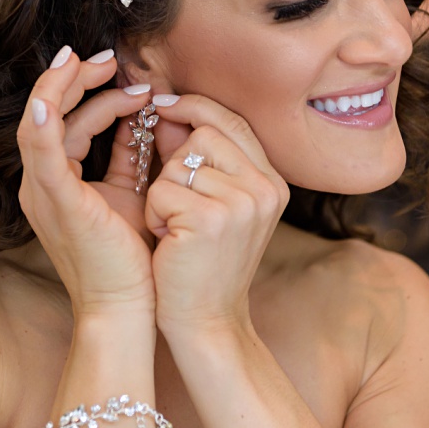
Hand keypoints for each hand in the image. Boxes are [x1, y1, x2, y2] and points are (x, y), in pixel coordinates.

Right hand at [16, 47, 155, 316]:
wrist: (129, 308)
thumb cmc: (133, 259)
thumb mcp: (133, 194)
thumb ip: (132, 157)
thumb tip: (144, 118)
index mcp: (58, 182)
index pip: (67, 122)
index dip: (95, 94)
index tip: (133, 80)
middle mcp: (43, 184)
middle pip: (47, 112)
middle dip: (77, 79)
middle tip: (112, 59)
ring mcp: (44, 191)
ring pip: (43, 121)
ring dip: (72, 88)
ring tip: (109, 68)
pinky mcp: (56, 199)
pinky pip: (41, 149)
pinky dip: (44, 120)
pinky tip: (51, 98)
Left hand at [143, 95, 288, 337]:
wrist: (207, 322)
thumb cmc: (203, 263)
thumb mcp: (215, 206)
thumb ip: (198, 159)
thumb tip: (165, 113)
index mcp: (272, 183)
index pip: (233, 122)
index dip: (196, 108)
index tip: (164, 105)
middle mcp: (265, 189)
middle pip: (204, 136)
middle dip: (176, 165)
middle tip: (181, 208)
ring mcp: (242, 203)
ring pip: (178, 164)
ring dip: (164, 195)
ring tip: (178, 230)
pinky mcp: (210, 219)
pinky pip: (162, 189)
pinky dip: (156, 214)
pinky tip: (170, 242)